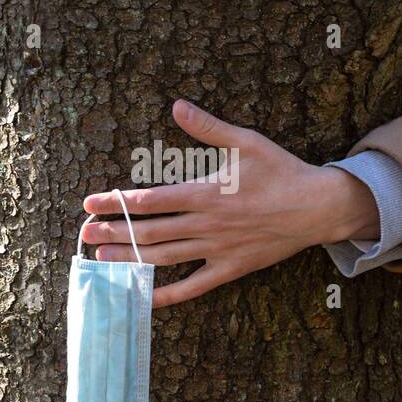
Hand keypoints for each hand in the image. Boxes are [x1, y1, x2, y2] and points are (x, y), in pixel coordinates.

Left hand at [82, 101, 381, 307]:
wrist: (318, 207)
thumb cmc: (281, 171)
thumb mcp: (246, 142)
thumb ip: (208, 128)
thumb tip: (177, 105)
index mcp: (205, 193)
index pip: (150, 200)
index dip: (116, 202)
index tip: (91, 203)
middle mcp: (206, 224)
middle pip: (149, 230)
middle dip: (113, 232)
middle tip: (83, 234)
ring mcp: (217, 249)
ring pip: (164, 258)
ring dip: (130, 259)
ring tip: (100, 260)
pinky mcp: (230, 268)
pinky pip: (194, 286)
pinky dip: (168, 293)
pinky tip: (143, 296)